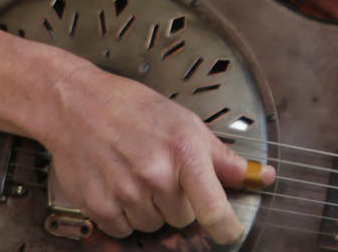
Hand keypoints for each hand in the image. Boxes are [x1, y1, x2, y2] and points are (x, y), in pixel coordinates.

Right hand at [40, 60, 273, 241]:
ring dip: (150, 209)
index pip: (213, 209)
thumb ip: (222, 157)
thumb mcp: (186, 122)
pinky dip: (124, 215)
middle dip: (178, 202)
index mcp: (184, 151)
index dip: (226, 228)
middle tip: (163, 173)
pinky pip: (124, 230)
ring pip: (153, 226)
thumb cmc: (133, 108)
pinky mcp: (99, 205)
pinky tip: (119, 185)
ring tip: (137, 175)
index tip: (229, 232)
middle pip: (183, 219)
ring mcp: (125, 192)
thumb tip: (261, 175)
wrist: (77, 105)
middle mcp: (155, 174)